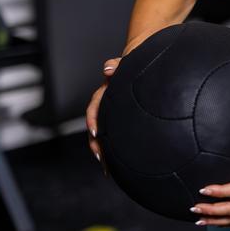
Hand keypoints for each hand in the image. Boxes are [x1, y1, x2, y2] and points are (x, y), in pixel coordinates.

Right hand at [85, 57, 120, 174]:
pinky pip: (111, 134)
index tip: (96, 132)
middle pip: (95, 126)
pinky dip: (111, 148)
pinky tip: (115, 162)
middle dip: (96, 143)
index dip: (93, 120)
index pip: (95, 106)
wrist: (136, 66)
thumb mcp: (125, 64)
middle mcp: (105, 104)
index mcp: (105, 92)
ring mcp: (111, 112)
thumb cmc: (130, 66)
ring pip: (101, 133)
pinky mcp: (117, 119)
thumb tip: (107, 69)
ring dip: (101, 149)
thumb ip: (116, 65)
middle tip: (100, 156)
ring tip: (106, 166)